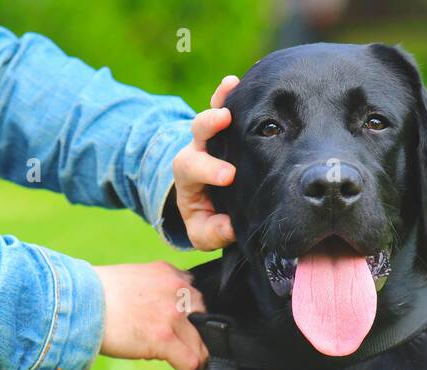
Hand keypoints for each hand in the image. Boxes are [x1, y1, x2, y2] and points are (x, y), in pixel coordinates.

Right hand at [94, 262, 207, 369]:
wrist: (75, 302)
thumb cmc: (93, 295)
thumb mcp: (133, 281)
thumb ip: (155, 292)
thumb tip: (160, 321)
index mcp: (170, 273)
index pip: (196, 299)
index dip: (193, 322)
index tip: (184, 337)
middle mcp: (178, 289)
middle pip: (205, 322)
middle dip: (195, 342)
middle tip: (183, 359)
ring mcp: (174, 313)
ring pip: (201, 345)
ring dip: (196, 365)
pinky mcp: (165, 338)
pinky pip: (192, 363)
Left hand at [172, 75, 239, 250]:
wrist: (207, 198)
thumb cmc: (207, 216)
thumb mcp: (204, 232)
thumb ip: (214, 233)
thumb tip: (231, 228)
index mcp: (189, 176)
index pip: (193, 168)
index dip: (209, 169)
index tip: (229, 175)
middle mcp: (198, 150)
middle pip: (197, 132)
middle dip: (210, 125)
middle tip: (225, 119)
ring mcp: (211, 137)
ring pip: (210, 114)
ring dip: (220, 99)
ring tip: (232, 85)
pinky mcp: (225, 128)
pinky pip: (224, 104)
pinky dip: (228, 92)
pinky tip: (237, 81)